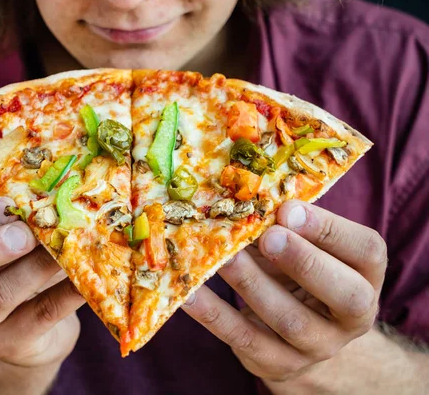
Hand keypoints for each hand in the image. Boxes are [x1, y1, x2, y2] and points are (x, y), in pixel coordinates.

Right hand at [0, 198, 84, 368]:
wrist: (36, 333)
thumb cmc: (15, 271)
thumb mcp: (4, 245)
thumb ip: (14, 222)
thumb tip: (51, 193)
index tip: (3, 205)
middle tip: (24, 233)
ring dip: (33, 268)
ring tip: (62, 248)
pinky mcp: (12, 344)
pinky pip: (40, 316)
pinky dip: (65, 294)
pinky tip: (85, 278)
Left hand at [182, 200, 387, 381]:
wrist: (292, 335)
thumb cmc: (296, 274)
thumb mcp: (302, 248)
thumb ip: (285, 225)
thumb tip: (242, 195)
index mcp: (365, 277)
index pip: (366, 251)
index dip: (330, 230)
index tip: (289, 208)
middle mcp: (351, 317)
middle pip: (345, 294)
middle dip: (305, 262)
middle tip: (269, 235)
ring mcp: (317, 346)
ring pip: (290, 319)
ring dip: (254, 284)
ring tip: (225, 257)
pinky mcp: (277, 363)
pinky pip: (244, 338)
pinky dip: (215, 315)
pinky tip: (190, 293)